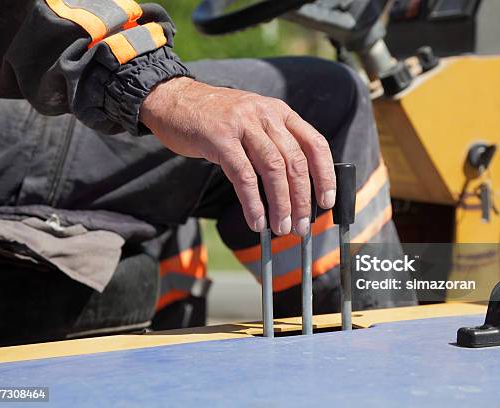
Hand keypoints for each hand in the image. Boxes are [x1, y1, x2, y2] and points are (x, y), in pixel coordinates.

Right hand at [140, 76, 335, 235]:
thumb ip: (274, 144)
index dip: (325, 176)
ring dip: (281, 204)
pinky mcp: (219, 138)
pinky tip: (256, 220)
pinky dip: (253, 203)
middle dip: (302, 199)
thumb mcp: (253, 121)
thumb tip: (295, 189)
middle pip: (296, 162)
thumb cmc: (216, 119)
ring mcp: (242, 124)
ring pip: (274, 169)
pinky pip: (243, 176)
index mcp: (280, 112)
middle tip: (302, 226)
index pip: (315, 144)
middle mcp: (266, 114)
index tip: (326, 202)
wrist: (173, 99)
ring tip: (282, 227)